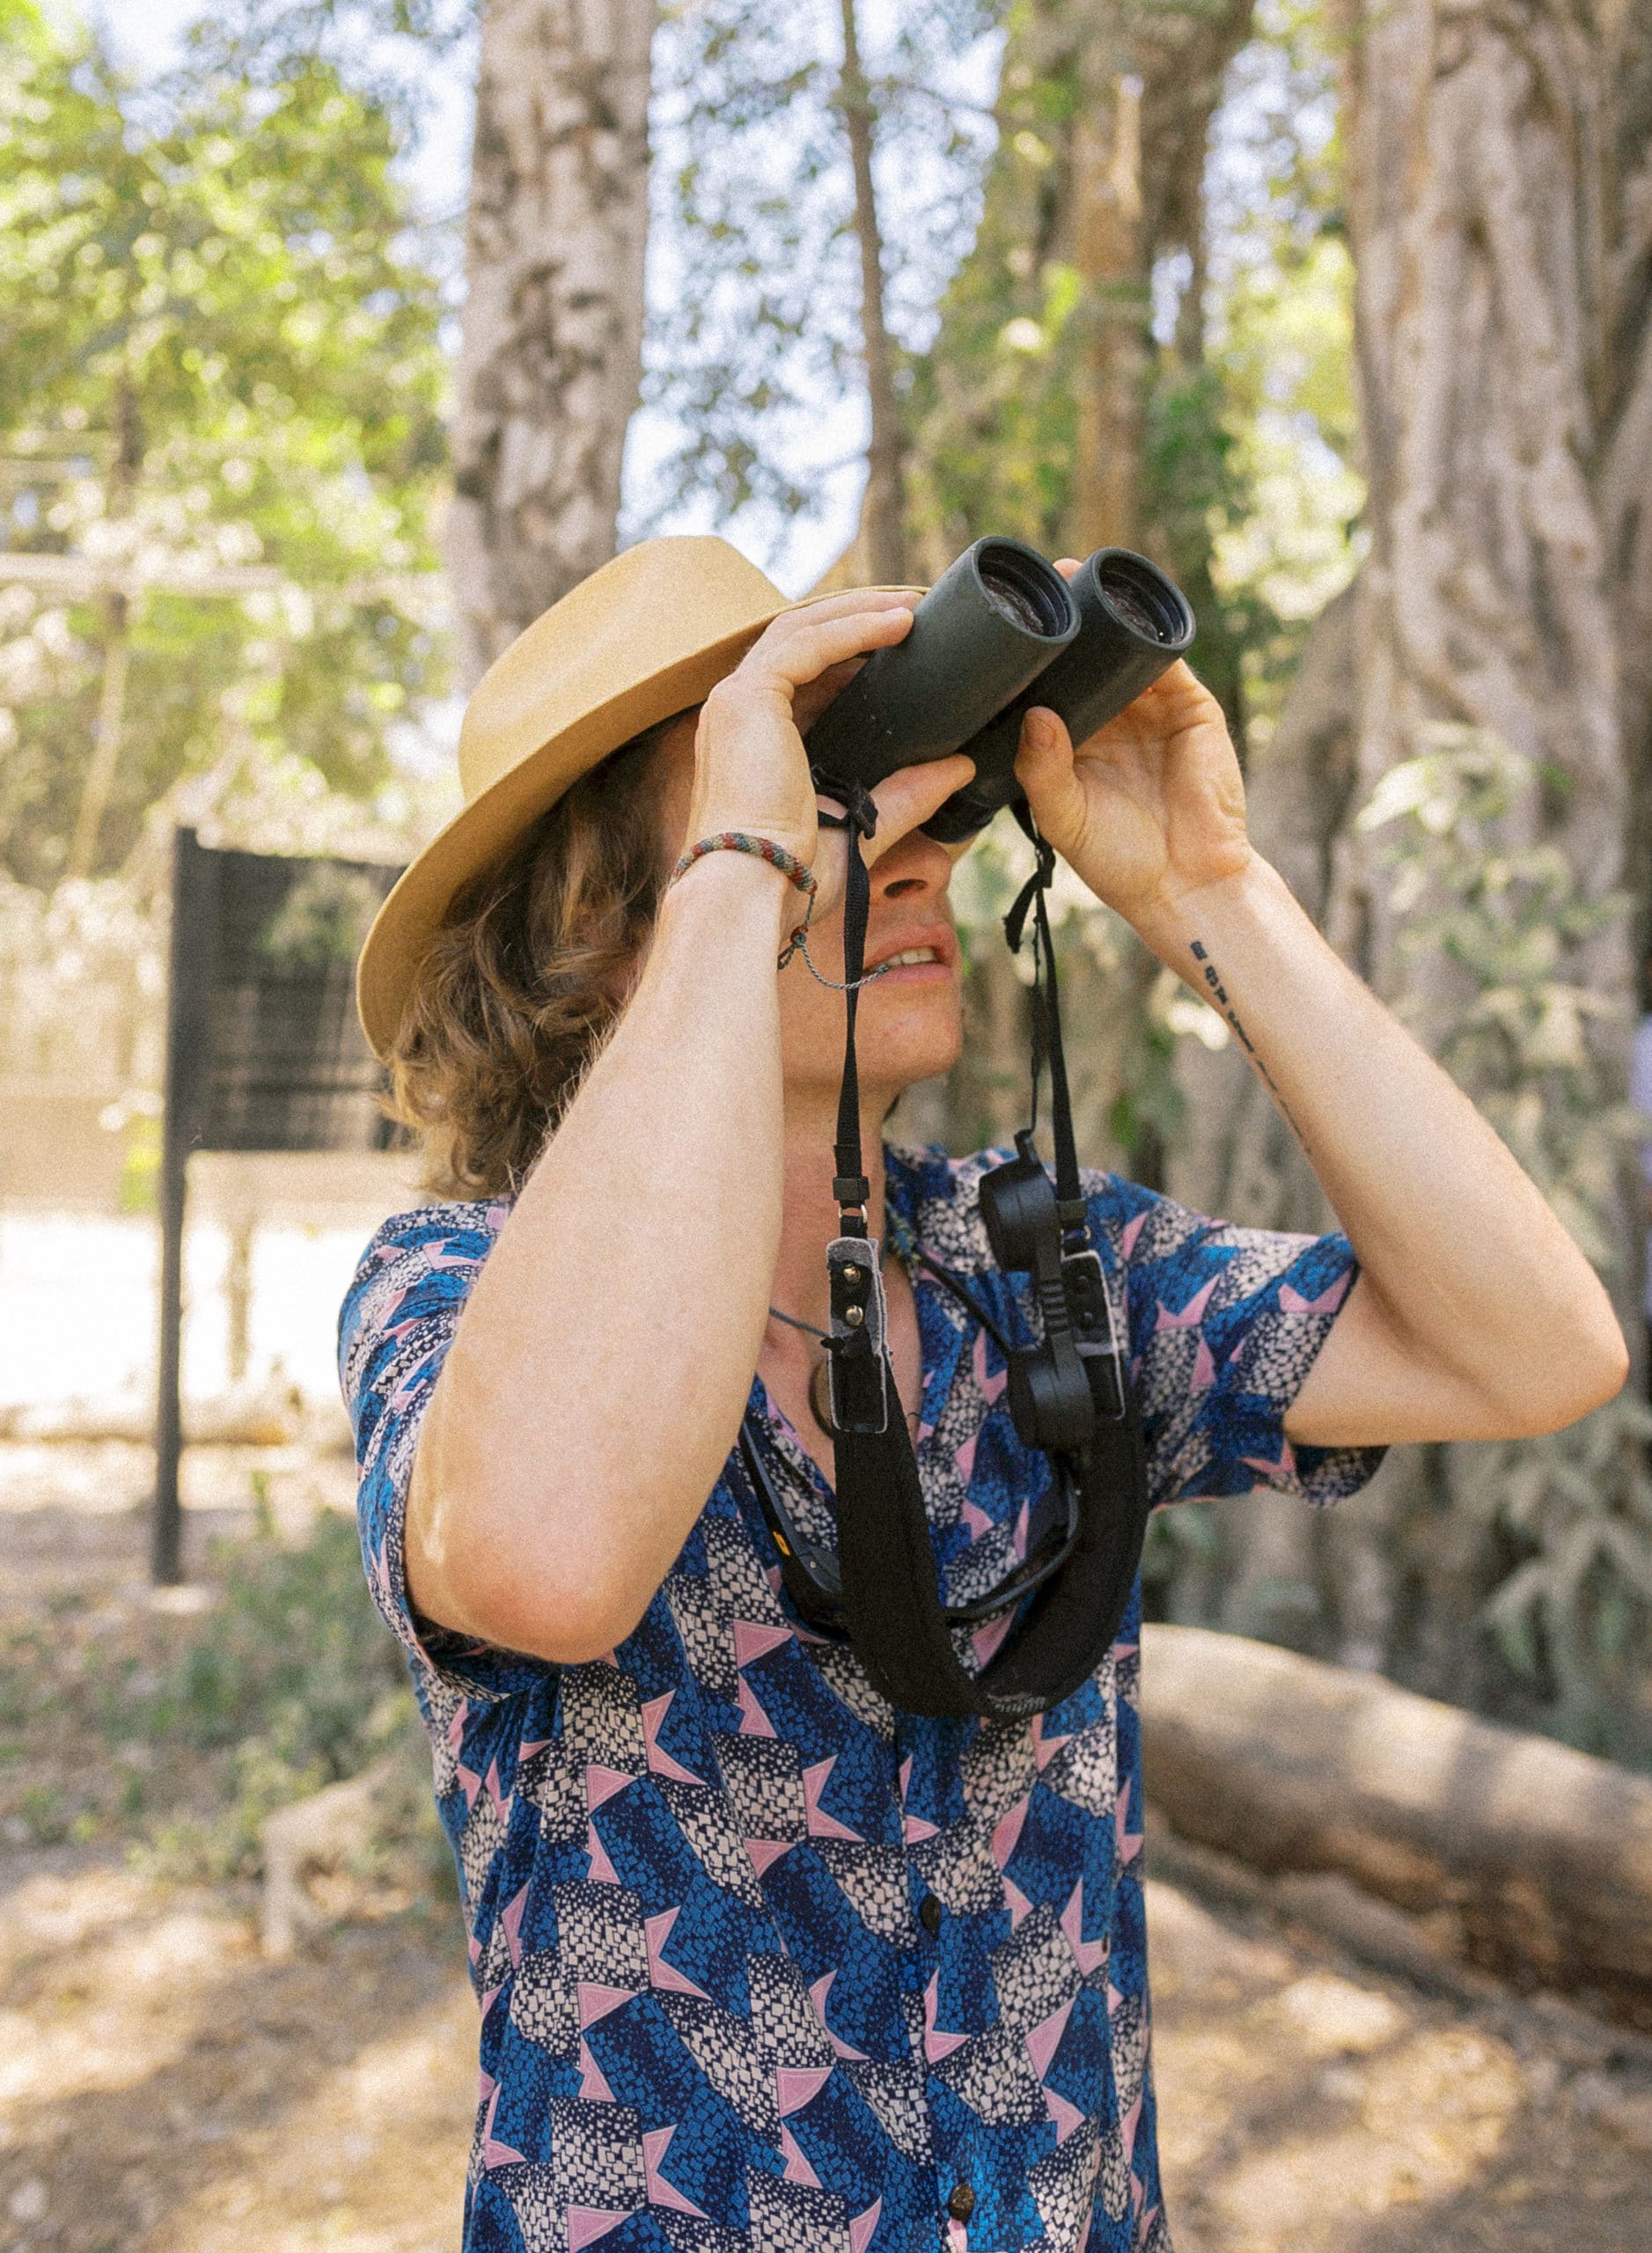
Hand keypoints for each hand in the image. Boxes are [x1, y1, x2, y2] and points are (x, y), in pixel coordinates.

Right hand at [687, 589, 973, 917]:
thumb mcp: (863, 824)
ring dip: (860, 612)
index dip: (852, 655)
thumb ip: (908, 793)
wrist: (754, 892)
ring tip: (913, 606)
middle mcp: (737, 715)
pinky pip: (809, 644)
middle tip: (915, 612)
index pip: (803, 677)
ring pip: (802, 630)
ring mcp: (735, 703)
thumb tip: (960, 767)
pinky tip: (899, 623)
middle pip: (800, 641)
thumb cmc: (793, 876)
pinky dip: (855, 628)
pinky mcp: (747, 698)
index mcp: (754, 743)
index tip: (902, 648)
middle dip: (857, 619)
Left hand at [1013, 560, 1251, 934]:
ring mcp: (1149, 707)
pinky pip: (1167, 658)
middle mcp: (1107, 717)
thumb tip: (1036, 714)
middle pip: (1079, 655)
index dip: (1022, 658)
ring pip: (1120, 647)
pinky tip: (1124, 608)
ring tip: (1072, 578)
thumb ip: (1043, 771)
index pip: (1040, 686)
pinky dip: (1148, 631)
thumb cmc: (1118, 862)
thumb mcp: (1064, 817)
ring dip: (1100, 612)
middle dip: (1060, 619)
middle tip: (1032, 585)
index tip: (994, 625)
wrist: (1186, 884)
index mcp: (1067, 741)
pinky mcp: (1189, 705)